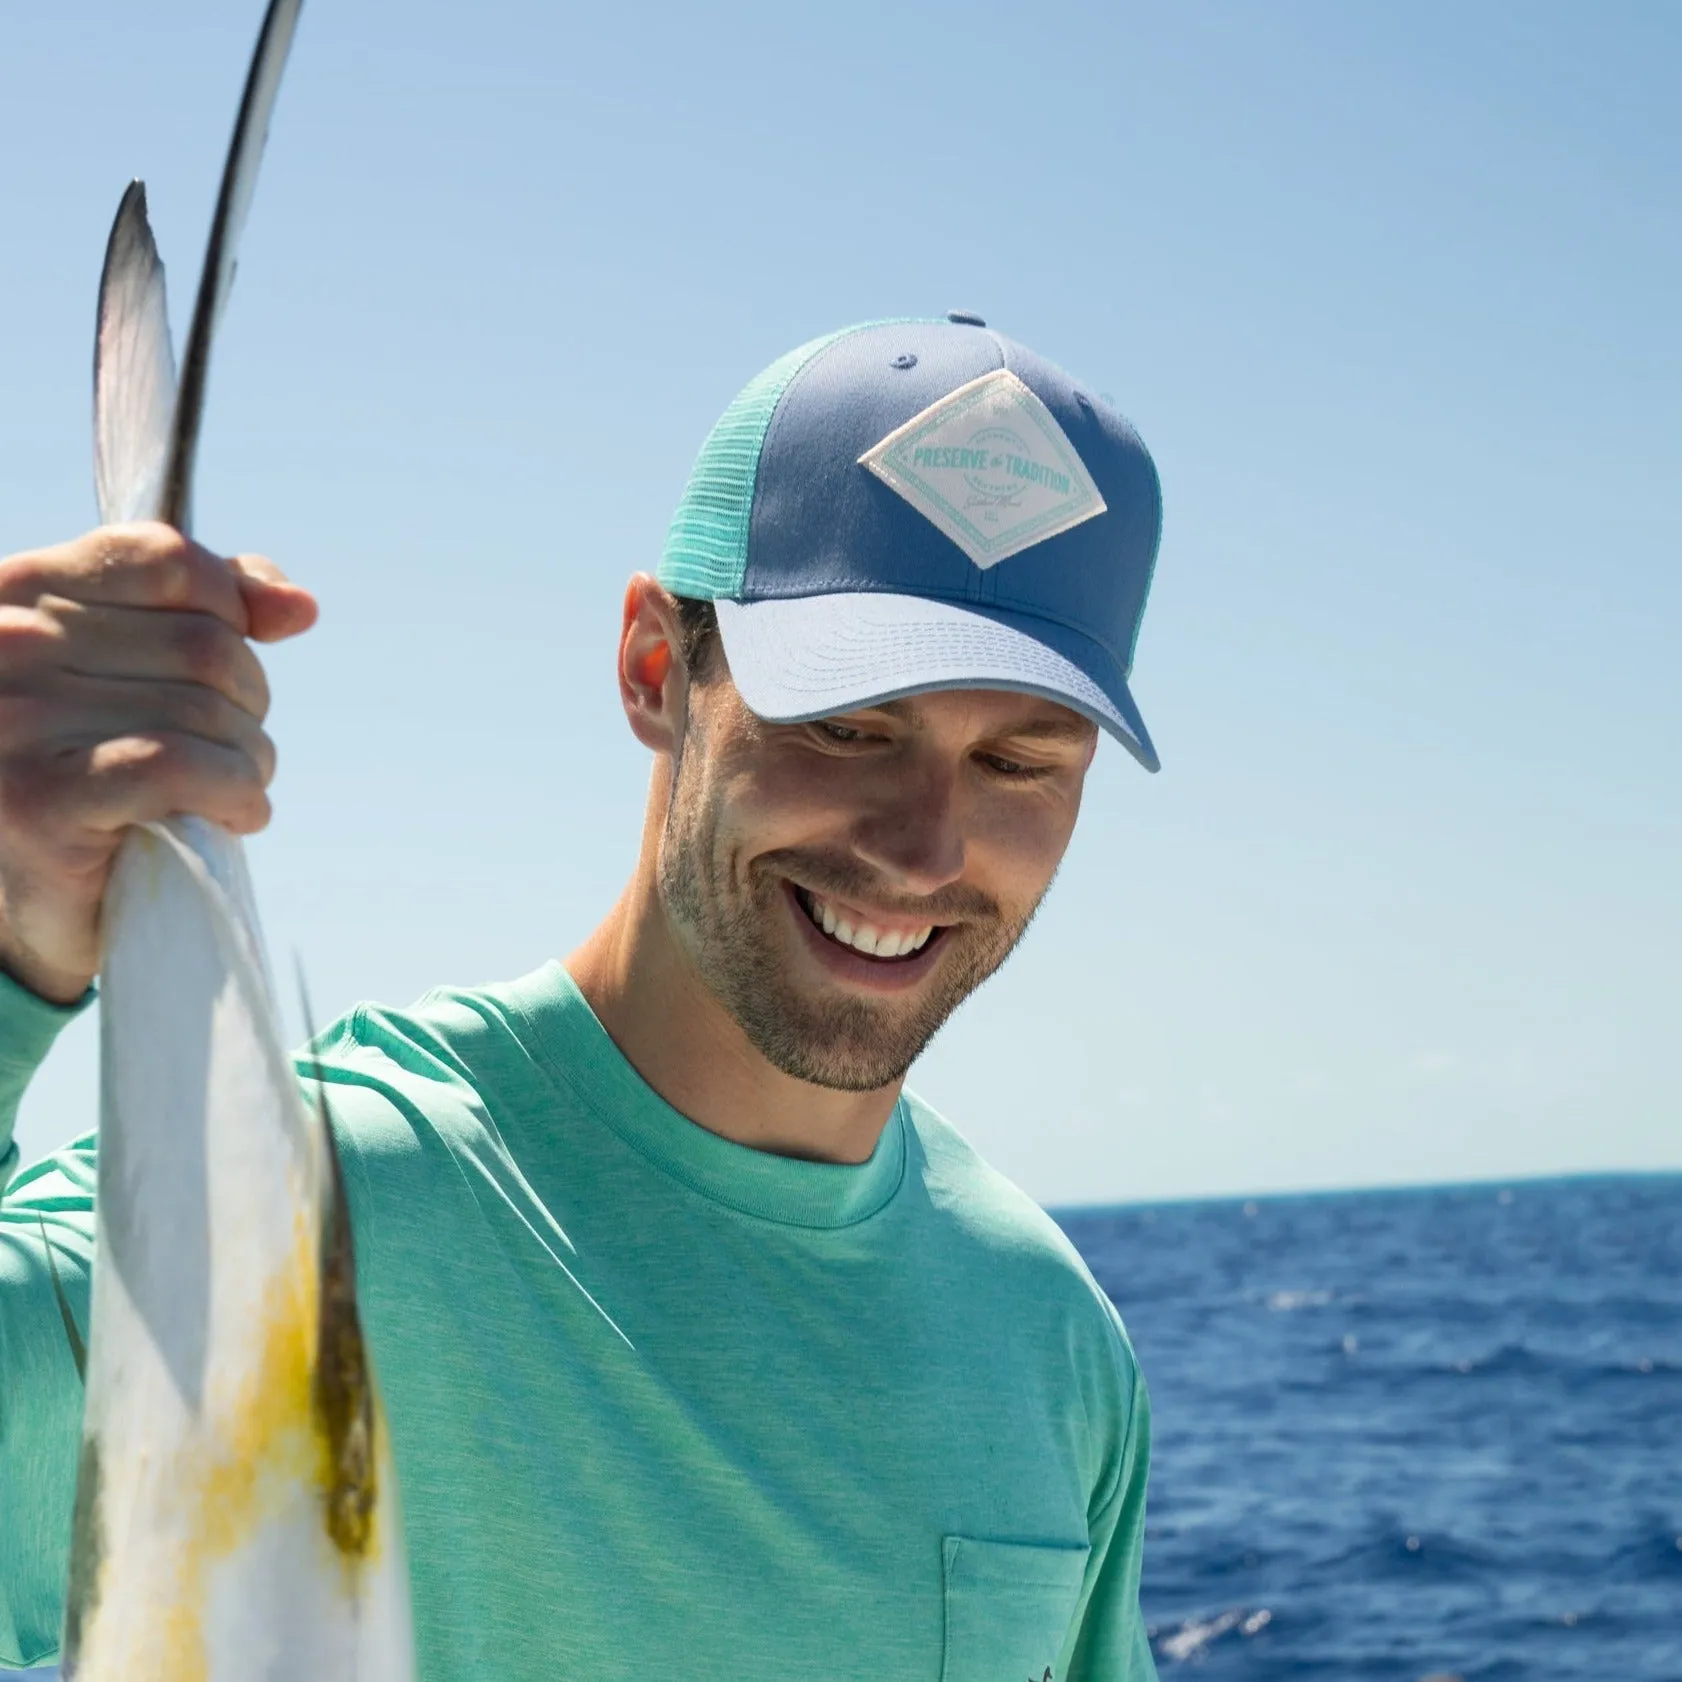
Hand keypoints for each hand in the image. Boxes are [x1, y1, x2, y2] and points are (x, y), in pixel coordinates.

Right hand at [0, 522, 316, 1002]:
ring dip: (249, 761)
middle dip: (247, 706)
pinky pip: (185, 768)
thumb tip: (298, 605)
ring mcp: (14, 719)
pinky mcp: (41, 796)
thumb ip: (202, 616)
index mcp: (17, 591)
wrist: (16, 903)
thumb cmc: (81, 773)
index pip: (166, 560)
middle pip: (204, 644)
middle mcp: (5, 642)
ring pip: (207, 710)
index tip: (235, 663)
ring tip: (226, 793)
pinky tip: (233, 816)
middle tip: (230, 753)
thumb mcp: (126, 673)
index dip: (231, 610)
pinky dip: (234, 795)